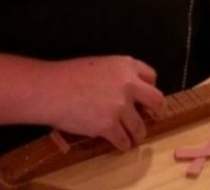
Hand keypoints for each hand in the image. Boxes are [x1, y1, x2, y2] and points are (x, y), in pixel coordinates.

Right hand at [46, 55, 165, 150]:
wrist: (51, 89)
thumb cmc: (70, 74)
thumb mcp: (101, 64)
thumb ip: (119, 74)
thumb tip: (129, 89)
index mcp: (126, 65)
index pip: (151, 76)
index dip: (150, 87)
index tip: (147, 97)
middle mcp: (129, 84)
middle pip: (156, 99)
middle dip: (158, 110)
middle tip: (157, 116)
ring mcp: (120, 106)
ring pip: (139, 125)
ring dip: (139, 134)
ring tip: (135, 137)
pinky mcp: (108, 125)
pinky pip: (123, 139)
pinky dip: (123, 144)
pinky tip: (121, 144)